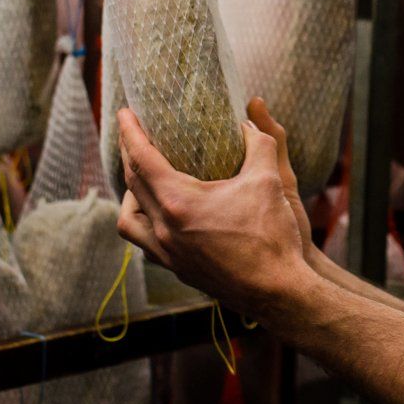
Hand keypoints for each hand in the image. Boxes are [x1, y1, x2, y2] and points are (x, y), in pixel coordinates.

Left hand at [114, 103, 315, 313]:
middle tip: (132, 136)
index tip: (124, 112)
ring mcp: (168, 253)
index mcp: (178, 202)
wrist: (278, 291)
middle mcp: (164, 229)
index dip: (130, 131)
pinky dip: (145, 223)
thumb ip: (259, 142)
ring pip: (129, 220)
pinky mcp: (178, 269)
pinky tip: (161, 217)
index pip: (142, 158)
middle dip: (128, 155)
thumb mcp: (269, 179)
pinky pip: (145, 243)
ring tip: (143, 180)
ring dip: (129, 195)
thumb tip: (248, 123)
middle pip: (131, 184)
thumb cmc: (272, 235)